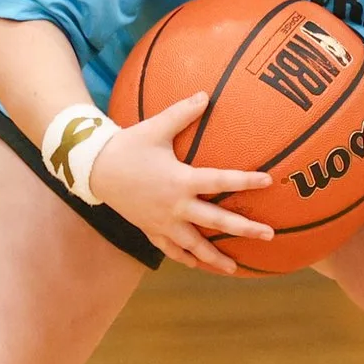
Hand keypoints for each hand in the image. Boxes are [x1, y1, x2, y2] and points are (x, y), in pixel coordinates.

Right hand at [88, 90, 272, 275]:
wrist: (95, 169)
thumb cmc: (127, 146)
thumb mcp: (155, 127)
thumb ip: (182, 113)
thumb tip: (206, 94)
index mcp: (180, 180)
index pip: (220, 180)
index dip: (245, 180)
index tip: (268, 181)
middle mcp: (175, 205)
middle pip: (215, 221)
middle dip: (244, 229)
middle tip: (268, 235)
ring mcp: (162, 222)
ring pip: (193, 245)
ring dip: (214, 258)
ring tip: (234, 269)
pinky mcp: (150, 229)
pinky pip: (170, 250)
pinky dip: (185, 259)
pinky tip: (197, 265)